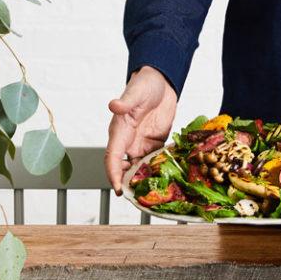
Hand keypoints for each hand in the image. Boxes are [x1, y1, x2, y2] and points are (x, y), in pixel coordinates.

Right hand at [104, 66, 177, 194]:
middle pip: (124, 168)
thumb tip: (113, 105)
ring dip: (144, 179)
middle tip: (139, 197)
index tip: (118, 188)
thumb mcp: (136, 92)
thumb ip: (126, 102)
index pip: (112, 157)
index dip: (113, 173)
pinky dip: (158, 169)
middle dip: (128, 182)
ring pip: (139, 167)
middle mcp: (129, 141)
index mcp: (120, 131)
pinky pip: (155, 160)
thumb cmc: (144, 84)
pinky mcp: (155, 143)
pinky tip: (168, 178)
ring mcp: (142, 143)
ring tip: (154, 193)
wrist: (162, 82)